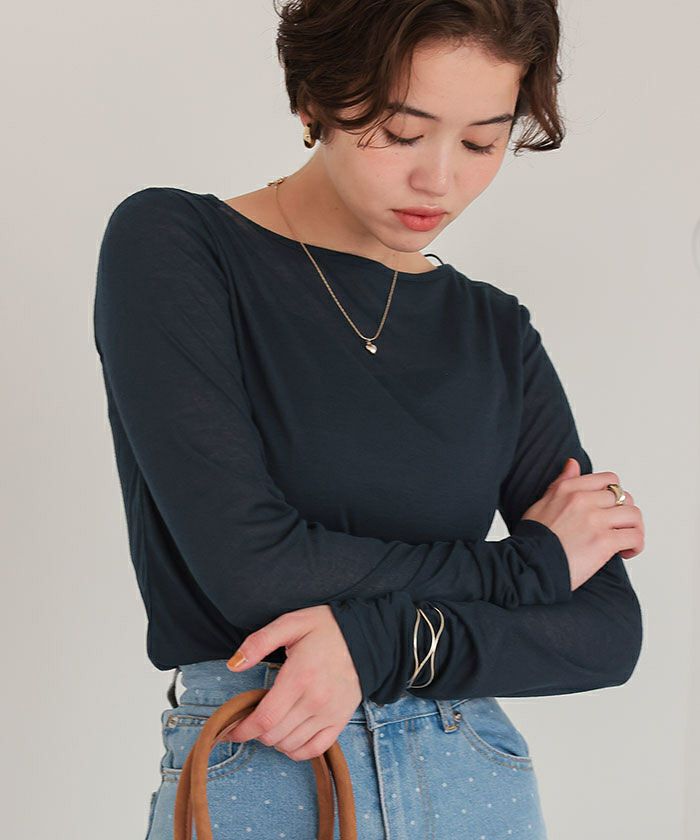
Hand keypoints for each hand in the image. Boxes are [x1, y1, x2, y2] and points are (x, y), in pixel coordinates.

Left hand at [220, 605, 361, 760]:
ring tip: (270, 722)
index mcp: (299, 677)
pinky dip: (296, 750)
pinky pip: (314, 750)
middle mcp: (315, 700)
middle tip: (251, 718)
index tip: (231, 730)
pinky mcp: (340, 721)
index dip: (242, 730)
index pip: (264, 719)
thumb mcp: (289, 623)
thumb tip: (233, 665)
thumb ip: (259, 642)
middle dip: (255, 732)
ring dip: (273, 739)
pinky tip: (288, 737)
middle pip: (274, 735)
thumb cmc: (325, 628)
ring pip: (290, 745)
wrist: (364, 636)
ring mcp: (329, 713)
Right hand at [521, 457, 644, 590]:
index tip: (610, 509)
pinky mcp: (604, 542)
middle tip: (618, 528)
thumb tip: (573, 463)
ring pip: (633, 515)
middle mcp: (583, 500)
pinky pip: (634, 536)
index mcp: (568, 489)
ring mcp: (595, 520)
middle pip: (625, 497)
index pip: (608, 479)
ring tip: (624, 541)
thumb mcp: (542, 502)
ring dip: (634, 528)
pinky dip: (635, 545)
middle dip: (625, 514)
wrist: (529, 564)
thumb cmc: (533, 538)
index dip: (614, 495)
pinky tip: (625, 553)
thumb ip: (561, 482)